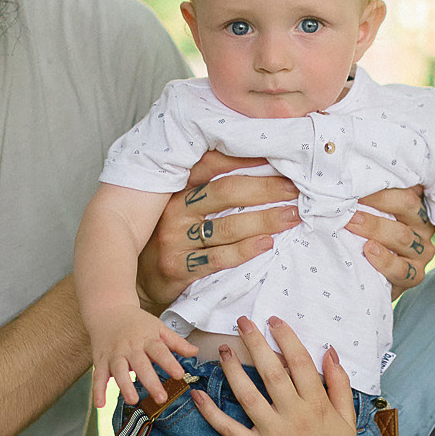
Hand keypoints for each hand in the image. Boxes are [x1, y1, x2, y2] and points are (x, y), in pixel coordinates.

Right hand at [88, 306, 197, 406]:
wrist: (108, 310)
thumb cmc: (137, 322)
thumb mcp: (158, 327)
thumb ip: (176, 342)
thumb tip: (196, 352)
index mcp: (147, 338)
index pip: (160, 351)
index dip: (169, 362)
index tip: (180, 375)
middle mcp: (130, 347)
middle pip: (141, 364)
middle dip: (151, 381)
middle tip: (161, 398)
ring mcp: (114, 354)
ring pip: (119, 371)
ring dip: (125, 386)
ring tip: (133, 400)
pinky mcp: (101, 360)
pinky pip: (98, 376)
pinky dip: (97, 390)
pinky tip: (100, 405)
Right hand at [135, 152, 302, 314]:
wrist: (140, 280)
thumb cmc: (172, 237)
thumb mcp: (182, 207)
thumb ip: (209, 189)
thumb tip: (260, 167)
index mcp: (178, 189)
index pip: (213, 164)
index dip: (246, 158)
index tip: (278, 156)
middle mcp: (175, 210)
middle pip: (226, 192)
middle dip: (265, 189)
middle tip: (294, 188)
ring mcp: (174, 239)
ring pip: (227, 226)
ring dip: (264, 220)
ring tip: (292, 216)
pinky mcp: (178, 268)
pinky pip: (218, 258)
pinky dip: (246, 250)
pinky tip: (268, 244)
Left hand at [193, 316, 363, 435]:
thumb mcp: (347, 421)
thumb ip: (339, 385)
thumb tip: (330, 352)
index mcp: (318, 405)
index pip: (299, 362)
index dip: (285, 337)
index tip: (273, 320)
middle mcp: (294, 415)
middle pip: (272, 371)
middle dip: (256, 342)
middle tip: (242, 321)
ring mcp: (273, 433)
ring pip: (248, 395)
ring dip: (233, 369)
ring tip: (224, 349)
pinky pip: (229, 429)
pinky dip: (211, 412)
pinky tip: (198, 395)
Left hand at [348, 184, 434, 297]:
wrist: (372, 279)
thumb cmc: (369, 238)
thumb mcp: (372, 215)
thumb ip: (370, 199)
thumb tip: (352, 177)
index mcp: (415, 207)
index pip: (405, 190)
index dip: (381, 189)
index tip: (356, 187)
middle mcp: (423, 227)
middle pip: (407, 207)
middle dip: (376, 204)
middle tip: (349, 208)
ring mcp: (422, 252)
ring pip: (403, 237)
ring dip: (375, 229)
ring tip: (352, 225)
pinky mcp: (416, 275)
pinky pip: (402, 269)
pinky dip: (384, 261)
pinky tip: (369, 251)